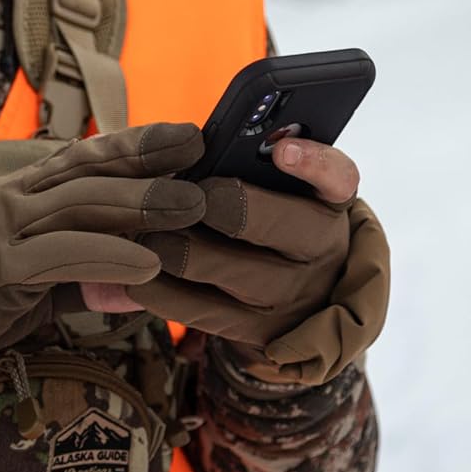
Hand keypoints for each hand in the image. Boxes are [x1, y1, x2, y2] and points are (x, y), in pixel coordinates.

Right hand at [0, 123, 206, 388]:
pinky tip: (147, 263)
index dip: (133, 144)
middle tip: (202, 155)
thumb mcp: (24, 289)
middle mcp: (5, 200)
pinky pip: (59, 256)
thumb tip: (137, 282)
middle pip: (87, 171)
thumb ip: (78, 279)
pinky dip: (107, 256)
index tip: (183, 135)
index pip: (81, 159)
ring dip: (140, 204)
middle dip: (148, 161)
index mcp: (12, 196)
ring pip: (79, 205)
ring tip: (192, 208)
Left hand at [125, 138, 389, 386]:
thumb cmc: (267, 215)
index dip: (312, 161)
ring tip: (143, 231)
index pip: (336, 176)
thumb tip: (192, 139)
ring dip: (179, 248)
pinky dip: (161, 290)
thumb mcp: (276, 188)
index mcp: (327, 199)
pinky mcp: (257, 333)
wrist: (294, 297)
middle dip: (223, 204)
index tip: (282, 149)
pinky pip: (203, 311)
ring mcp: (292, 296)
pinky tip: (133, 273)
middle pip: (277, 223)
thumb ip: (245, 160)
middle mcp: (320, 248)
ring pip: (233, 270)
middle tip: (181, 193)